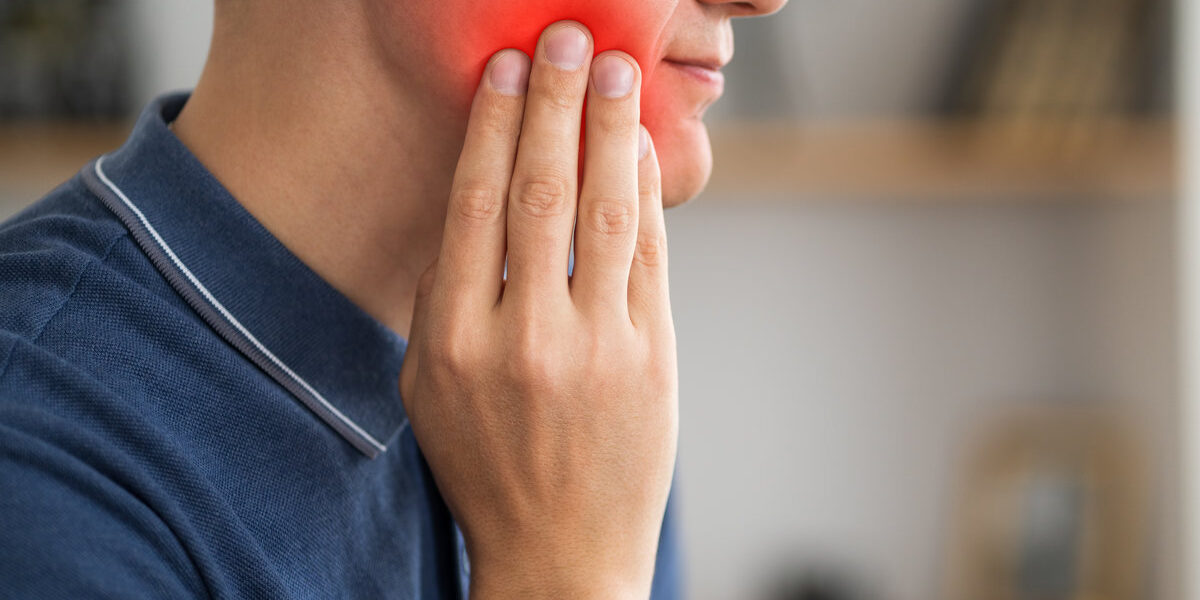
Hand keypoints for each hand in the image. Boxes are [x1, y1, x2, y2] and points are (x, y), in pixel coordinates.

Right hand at [398, 20, 677, 598]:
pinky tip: (640, 149)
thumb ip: (443, 302)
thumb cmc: (487, 467)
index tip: (506, 71)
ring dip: (610, 131)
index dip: (492, 126)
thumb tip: (471, 213)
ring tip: (614, 72)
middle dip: (554, 104)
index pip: (474, 206)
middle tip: (566, 40)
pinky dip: (648, 195)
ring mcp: (597, 347)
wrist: (561, 551)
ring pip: (607, 213)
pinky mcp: (653, 358)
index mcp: (456, 340)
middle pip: (540, 192)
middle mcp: (526, 336)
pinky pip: (652, 257)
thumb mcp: (430, 389)